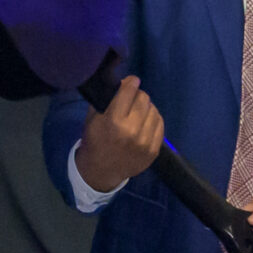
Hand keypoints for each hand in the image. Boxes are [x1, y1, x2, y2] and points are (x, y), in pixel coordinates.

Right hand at [75, 75, 163, 191]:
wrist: (101, 171)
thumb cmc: (95, 141)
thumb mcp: (92, 119)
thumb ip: (106, 99)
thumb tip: (123, 83)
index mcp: (113, 122)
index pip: (129, 91)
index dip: (131, 82)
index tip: (131, 81)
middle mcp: (131, 131)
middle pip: (144, 98)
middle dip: (137, 95)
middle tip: (132, 99)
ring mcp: (145, 142)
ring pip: (154, 110)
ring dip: (146, 107)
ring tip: (138, 111)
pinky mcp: (154, 150)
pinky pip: (160, 124)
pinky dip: (153, 119)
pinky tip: (145, 121)